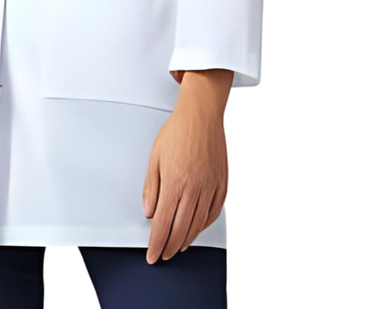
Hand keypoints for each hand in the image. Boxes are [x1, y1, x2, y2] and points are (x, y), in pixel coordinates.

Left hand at [142, 70, 231, 262]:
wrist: (201, 115)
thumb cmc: (177, 132)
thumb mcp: (154, 157)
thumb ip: (151, 187)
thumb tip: (149, 212)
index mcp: (175, 181)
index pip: (163, 223)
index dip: (156, 243)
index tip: (153, 255)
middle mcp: (195, 187)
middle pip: (181, 229)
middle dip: (170, 246)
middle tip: (164, 255)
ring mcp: (211, 187)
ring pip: (198, 224)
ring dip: (187, 239)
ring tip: (178, 246)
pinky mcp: (222, 184)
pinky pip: (214, 213)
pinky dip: (204, 225)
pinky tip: (196, 228)